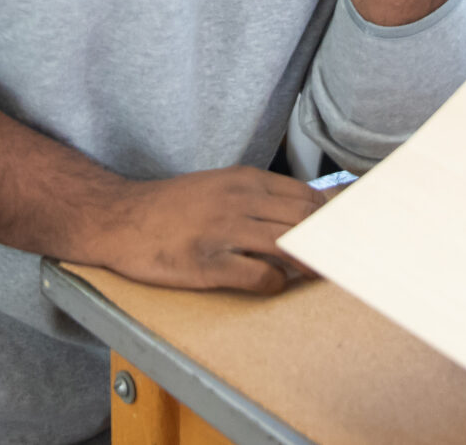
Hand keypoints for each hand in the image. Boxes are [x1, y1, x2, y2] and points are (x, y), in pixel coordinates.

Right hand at [95, 168, 326, 293]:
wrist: (121, 218)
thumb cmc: (175, 206)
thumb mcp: (221, 185)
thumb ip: (261, 196)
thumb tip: (309, 208)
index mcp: (245, 180)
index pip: (308, 198)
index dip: (331, 220)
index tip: (343, 236)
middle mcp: (239, 201)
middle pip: (305, 222)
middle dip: (327, 244)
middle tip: (339, 261)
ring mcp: (224, 232)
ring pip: (288, 247)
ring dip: (308, 265)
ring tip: (316, 275)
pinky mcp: (208, 264)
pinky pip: (259, 277)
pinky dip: (275, 284)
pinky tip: (272, 284)